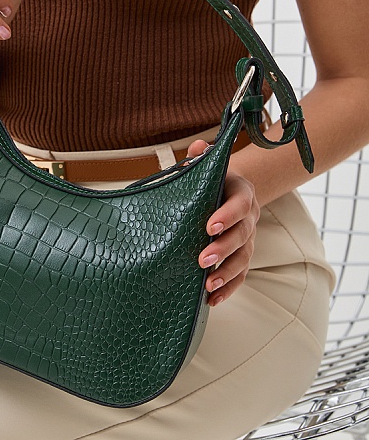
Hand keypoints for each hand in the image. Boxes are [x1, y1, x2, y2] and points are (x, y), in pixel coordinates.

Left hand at [188, 139, 259, 306]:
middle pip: (242, 236)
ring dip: (227, 274)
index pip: (239, 204)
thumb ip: (201, 157)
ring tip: (208, 286)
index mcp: (242, 193)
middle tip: (202, 260)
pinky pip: (240, 275)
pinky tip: (212, 300)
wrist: (228, 190)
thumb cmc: (212, 178)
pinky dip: (229, 288)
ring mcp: (249, 239)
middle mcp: (250, 218)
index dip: (227, 215)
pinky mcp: (243, 256)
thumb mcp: (208, 165)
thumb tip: (197, 148)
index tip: (209, 226)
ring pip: (243, 259)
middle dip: (223, 249)